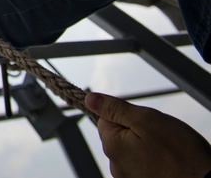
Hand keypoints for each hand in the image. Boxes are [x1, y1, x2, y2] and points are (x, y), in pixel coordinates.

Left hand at [86, 92, 210, 177]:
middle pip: (118, 135)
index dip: (126, 115)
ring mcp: (128, 177)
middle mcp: (115, 165)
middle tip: (159, 136)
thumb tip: (90, 99)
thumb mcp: (146, 119)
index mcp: (111, 146)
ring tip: (166, 150)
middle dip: (136, 130)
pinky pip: (140, 163)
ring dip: (144, 145)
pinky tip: (166, 161)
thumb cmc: (180, 152)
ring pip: (130, 149)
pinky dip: (151, 159)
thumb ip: (115, 108)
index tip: (144, 121)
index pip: (105, 118)